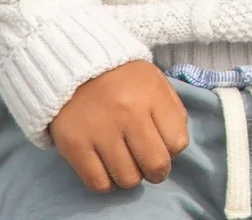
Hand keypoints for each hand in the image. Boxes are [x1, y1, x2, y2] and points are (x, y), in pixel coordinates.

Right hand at [47, 61, 188, 191]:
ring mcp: (99, 130)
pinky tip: (106, 168)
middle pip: (155, 165)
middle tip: (147, 166)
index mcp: (151, 95)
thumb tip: (176, 147)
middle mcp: (127, 113)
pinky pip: (99, 183)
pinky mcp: (74, 145)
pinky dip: (106, 183)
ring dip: (130, 177)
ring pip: (128, 179)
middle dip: (156, 172)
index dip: (172, 150)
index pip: (177, 143)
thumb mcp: (155, 83)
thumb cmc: (123, 80)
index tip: (162, 146)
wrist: (76, 68)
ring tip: (125, 163)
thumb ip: (172, 111)